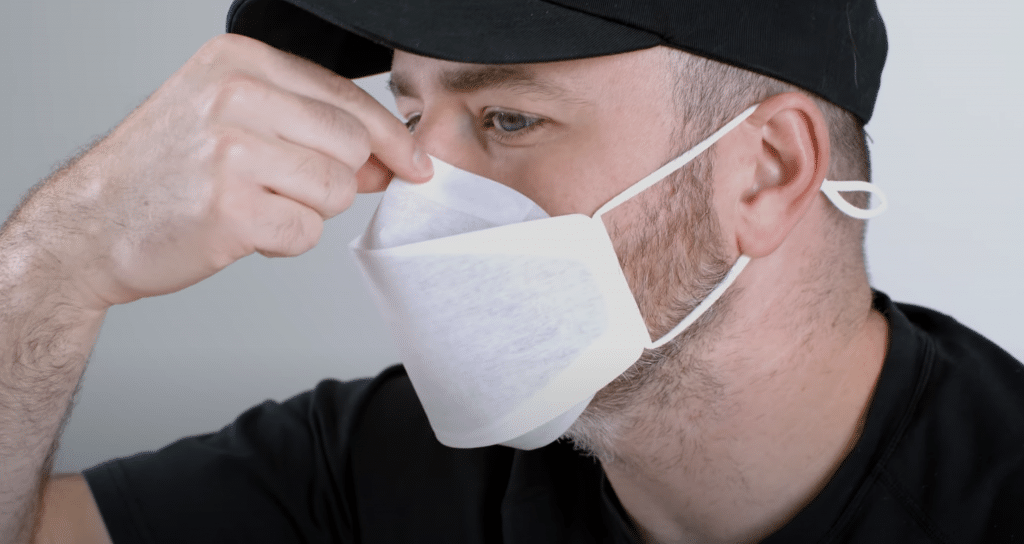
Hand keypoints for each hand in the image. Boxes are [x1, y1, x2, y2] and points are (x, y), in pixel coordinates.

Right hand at [35, 33, 431, 309]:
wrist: (90, 224)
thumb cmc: (166, 172)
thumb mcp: (230, 119)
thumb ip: (310, 129)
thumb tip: (390, 161)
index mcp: (239, 60)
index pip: (346, 98)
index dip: (389, 137)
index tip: (414, 162)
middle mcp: (236, 95)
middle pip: (352, 146)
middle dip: (333, 179)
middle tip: (279, 188)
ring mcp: (232, 151)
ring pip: (336, 191)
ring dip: (305, 211)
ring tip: (251, 204)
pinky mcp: (231, 209)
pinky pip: (306, 233)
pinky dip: (283, 243)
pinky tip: (241, 230)